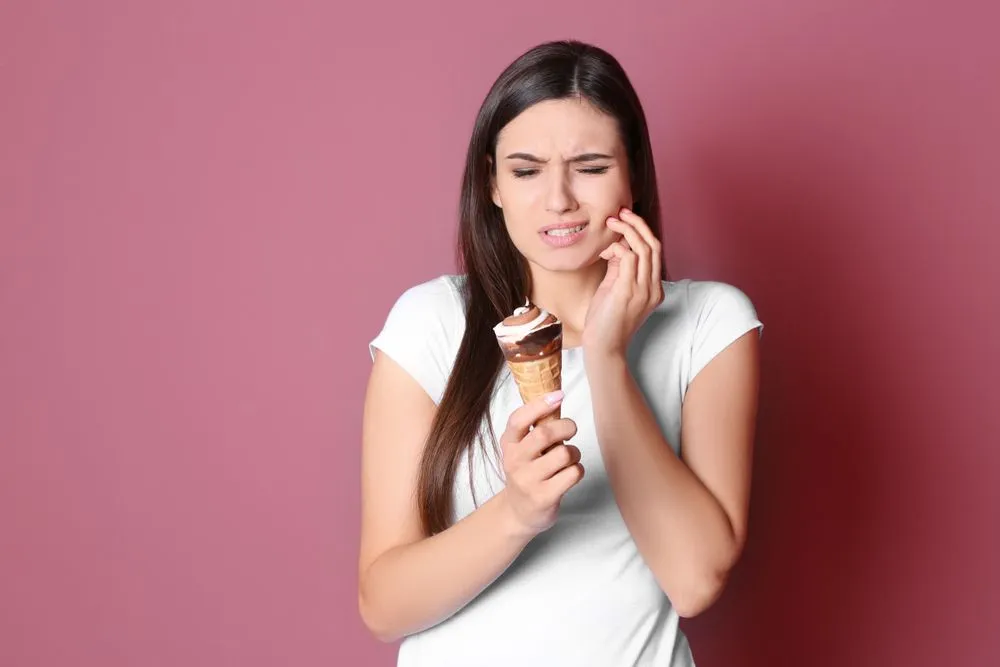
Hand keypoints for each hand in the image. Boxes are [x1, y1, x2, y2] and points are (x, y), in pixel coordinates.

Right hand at [498, 391, 583, 537]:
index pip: (519, 419)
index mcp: (508, 444)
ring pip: (564, 454)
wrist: (518, 512)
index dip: (539, 404)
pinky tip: (569, 474)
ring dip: (574, 453)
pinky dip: (577, 470)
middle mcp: (515, 461)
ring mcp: (528, 481)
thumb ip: (533, 427)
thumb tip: (555, 395)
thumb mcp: (521, 448)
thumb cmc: (527, 472)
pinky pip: (573, 473)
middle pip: (545, 434)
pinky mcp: (544, 497)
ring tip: (569, 458)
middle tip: (571, 429)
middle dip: (566, 427)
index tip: (559, 395)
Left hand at [583, 208, 663, 358]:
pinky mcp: (628, 292)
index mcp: (653, 288)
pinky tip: (606, 249)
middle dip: (638, 224)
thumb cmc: (605, 321)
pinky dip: (618, 247)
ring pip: (645, 248)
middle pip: (654, 244)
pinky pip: (629, 258)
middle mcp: (653, 288)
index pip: (655, 251)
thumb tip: (617, 246)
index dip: (642, 231)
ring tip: (611, 222)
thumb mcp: (615, 290)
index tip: (625, 220)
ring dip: (627, 230)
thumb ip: (620, 269)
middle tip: (620, 212)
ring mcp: (643, 290)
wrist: (603, 347)